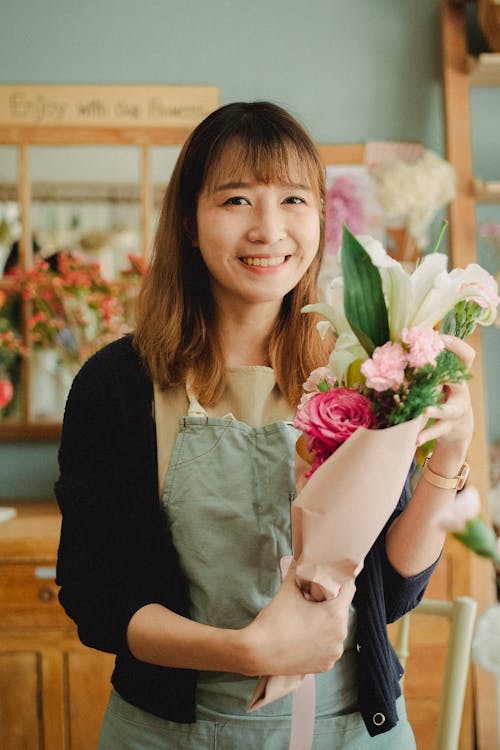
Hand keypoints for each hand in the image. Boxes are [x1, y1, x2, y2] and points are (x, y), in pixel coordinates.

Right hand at [242, 560, 354, 676]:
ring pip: (336, 629)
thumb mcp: (288, 588)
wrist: (258, 652)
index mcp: (336, 614)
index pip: (348, 588)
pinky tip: (306, 635)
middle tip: (314, 597)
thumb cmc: (275, 619)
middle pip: (341, 609)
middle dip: (330, 601)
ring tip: (308, 617)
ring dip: (326, 621)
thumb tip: (302, 554)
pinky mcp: (325, 665)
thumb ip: (298, 568)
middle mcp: (340, 635)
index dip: (339, 579)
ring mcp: (334, 653)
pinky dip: (321, 640)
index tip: (329, 576)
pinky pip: (329, 646)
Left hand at [417, 335, 473, 463]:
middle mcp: (460, 392)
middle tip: (430, 364)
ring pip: (448, 410)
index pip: (466, 356)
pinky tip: (415, 440)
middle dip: (444, 374)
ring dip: (436, 410)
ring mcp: (456, 411)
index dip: (456, 344)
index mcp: (458, 375)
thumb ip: (429, 364)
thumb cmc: (442, 396)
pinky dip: (426, 435)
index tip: (438, 336)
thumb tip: (405, 342)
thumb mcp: (439, 379)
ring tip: (425, 411)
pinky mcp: (448, 427)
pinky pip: (437, 431)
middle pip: (458, 380)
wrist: (457, 428)